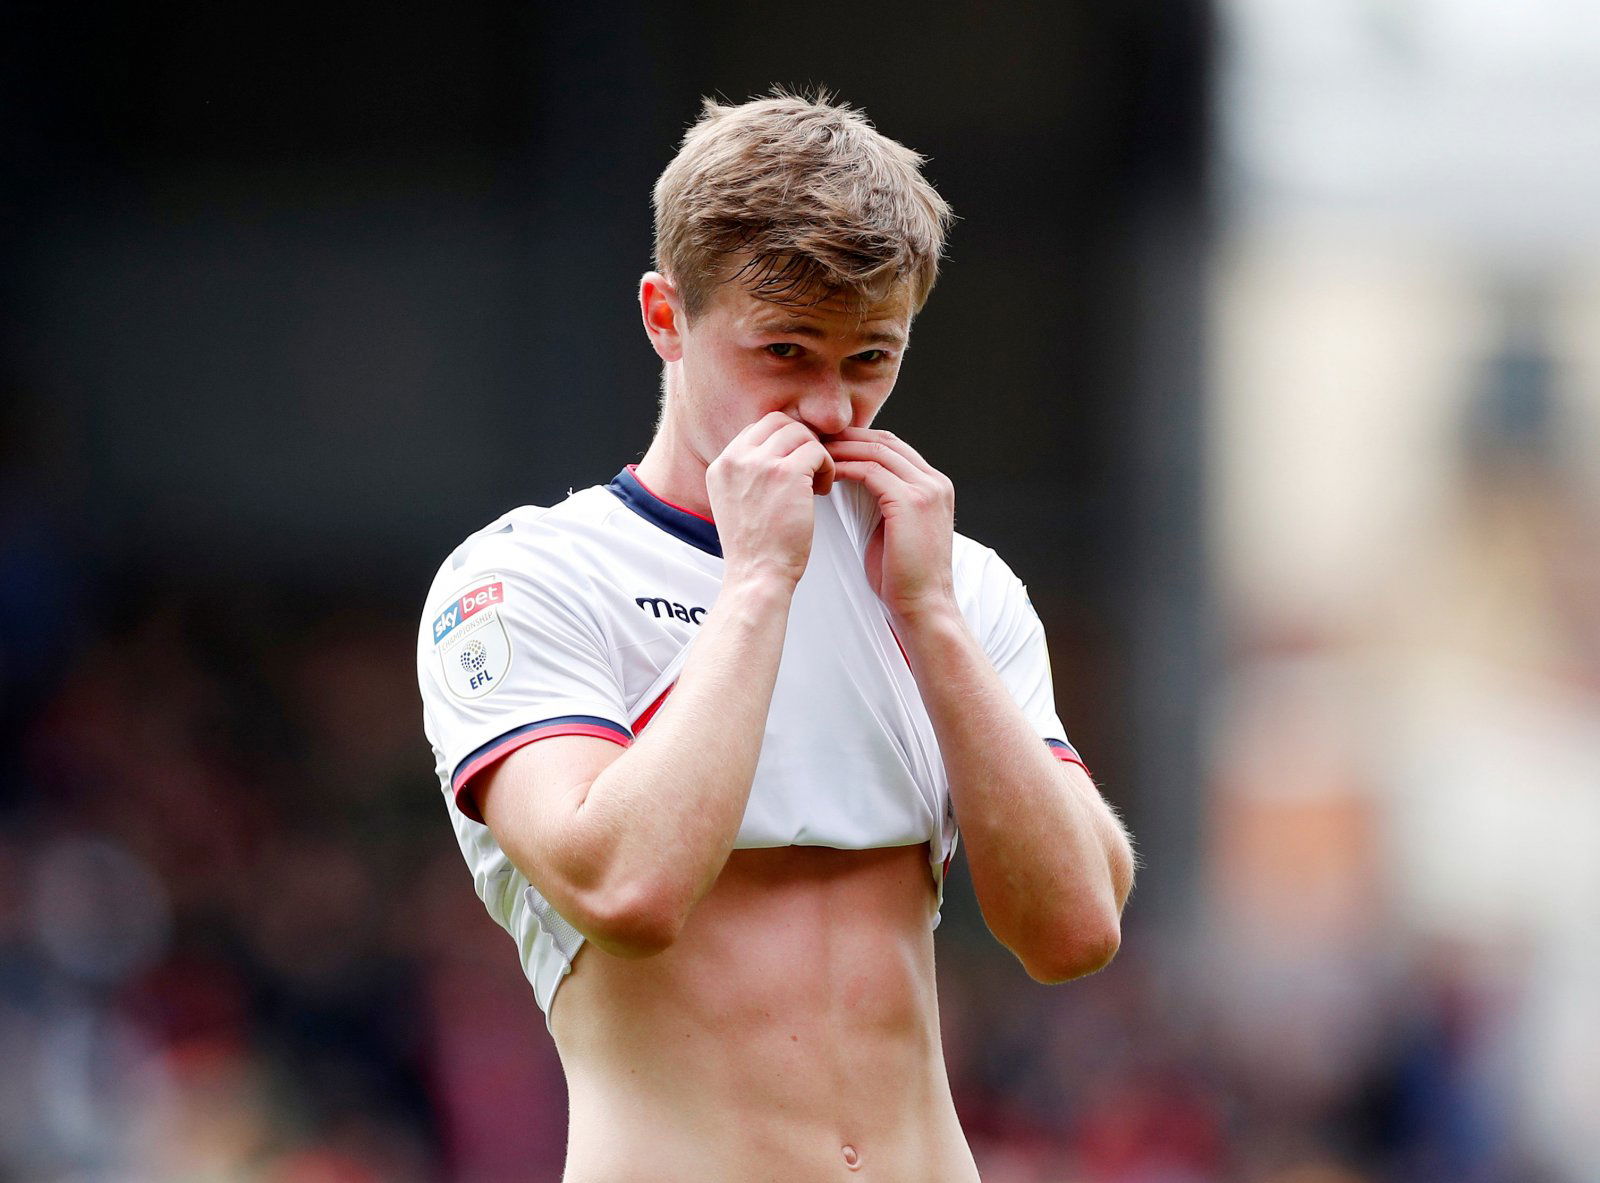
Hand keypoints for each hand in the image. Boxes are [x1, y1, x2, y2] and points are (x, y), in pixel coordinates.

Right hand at [707, 411, 834, 588]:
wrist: (757, 575)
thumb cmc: (755, 548)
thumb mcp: (735, 503)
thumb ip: (748, 475)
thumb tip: (779, 453)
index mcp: (721, 465)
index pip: (757, 429)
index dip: (782, 442)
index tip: (794, 463)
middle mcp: (736, 459)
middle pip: (779, 422)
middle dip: (801, 441)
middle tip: (810, 468)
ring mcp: (760, 464)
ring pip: (801, 433)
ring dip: (816, 454)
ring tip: (817, 482)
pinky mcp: (787, 473)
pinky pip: (818, 451)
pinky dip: (828, 467)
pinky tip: (823, 491)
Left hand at [825, 427, 957, 621]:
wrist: (924, 606)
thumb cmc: (903, 576)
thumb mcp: (895, 528)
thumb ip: (884, 501)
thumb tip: (854, 483)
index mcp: (934, 486)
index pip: (894, 448)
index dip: (860, 441)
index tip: (829, 443)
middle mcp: (935, 482)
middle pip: (886, 442)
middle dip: (849, 437)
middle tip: (816, 438)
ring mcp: (927, 490)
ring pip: (878, 452)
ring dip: (844, 449)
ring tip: (815, 451)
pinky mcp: (911, 502)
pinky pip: (871, 472)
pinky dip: (846, 468)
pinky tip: (826, 472)